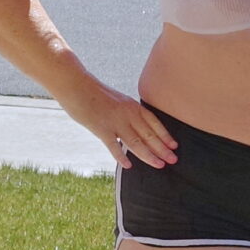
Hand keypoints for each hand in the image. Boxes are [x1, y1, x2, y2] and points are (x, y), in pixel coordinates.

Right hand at [57, 78, 175, 167]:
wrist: (75, 84)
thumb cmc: (93, 93)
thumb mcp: (117, 100)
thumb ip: (126, 113)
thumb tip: (133, 125)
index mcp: (132, 106)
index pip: (154, 123)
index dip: (165, 135)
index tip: (174, 146)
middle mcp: (127, 114)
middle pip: (149, 134)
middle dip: (162, 149)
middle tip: (173, 160)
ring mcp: (115, 122)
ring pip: (136, 142)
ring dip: (149, 155)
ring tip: (159, 165)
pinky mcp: (101, 128)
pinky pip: (114, 146)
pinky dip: (121, 156)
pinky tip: (128, 166)